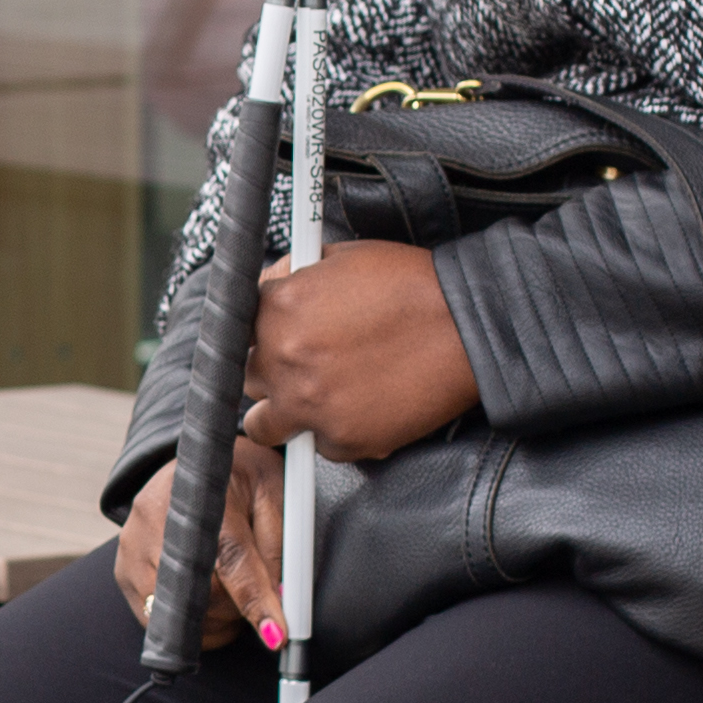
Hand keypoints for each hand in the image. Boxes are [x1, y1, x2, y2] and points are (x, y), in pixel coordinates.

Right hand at [109, 456, 292, 654]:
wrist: (191, 469)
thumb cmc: (239, 480)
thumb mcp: (274, 492)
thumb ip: (279, 545)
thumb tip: (280, 599)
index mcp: (200, 494)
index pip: (231, 558)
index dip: (254, 599)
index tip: (275, 635)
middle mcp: (156, 518)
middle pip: (203, 594)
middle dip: (238, 608)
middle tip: (258, 595)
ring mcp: (132, 547)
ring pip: (180, 614)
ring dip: (215, 618)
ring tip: (230, 591)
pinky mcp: (123, 571)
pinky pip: (157, 620)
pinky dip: (190, 623)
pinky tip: (204, 599)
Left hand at [244, 241, 477, 460]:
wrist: (468, 325)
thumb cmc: (411, 285)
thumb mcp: (342, 256)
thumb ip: (293, 273)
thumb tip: (270, 285)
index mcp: (278, 309)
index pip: (235, 330)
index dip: (255, 334)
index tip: (268, 340)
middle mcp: (284, 360)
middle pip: (247, 377)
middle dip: (271, 372)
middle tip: (303, 366)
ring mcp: (310, 405)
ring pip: (264, 424)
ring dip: (282, 413)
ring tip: (316, 398)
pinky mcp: (342, 440)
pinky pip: (318, 446)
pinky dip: (334, 432)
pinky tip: (361, 408)